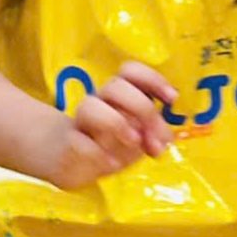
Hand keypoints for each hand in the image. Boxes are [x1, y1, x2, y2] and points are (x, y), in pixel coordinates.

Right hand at [35, 63, 174, 191]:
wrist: (64, 160)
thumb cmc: (107, 144)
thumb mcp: (138, 139)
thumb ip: (154, 135)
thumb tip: (164, 140)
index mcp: (118, 95)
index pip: (130, 71)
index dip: (152, 79)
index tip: (171, 99)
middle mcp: (99, 102)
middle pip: (115, 87)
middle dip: (141, 108)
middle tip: (152, 137)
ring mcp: (80, 123)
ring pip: (90, 107)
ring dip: (116, 124)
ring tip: (133, 143)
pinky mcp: (68, 145)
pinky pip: (80, 142)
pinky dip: (98, 153)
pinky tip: (112, 164)